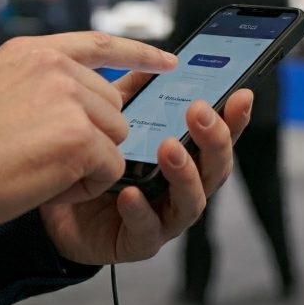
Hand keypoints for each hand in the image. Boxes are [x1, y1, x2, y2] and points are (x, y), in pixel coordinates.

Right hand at [0, 32, 176, 229]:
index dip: (137, 53)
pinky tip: (50, 185)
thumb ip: (36, 84)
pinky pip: (109, 168)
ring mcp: (70, 98)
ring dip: (88, 162)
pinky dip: (85, 186)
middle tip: (48, 157)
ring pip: (114, 136)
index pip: (99, 43)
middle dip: (92, 136)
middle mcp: (55, 66)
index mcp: (34, 51)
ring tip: (42, 169)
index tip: (166, 60)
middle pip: (111, 104)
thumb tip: (71, 102)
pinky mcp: (79, 137)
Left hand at [40, 74, 253, 265]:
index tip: (241, 94)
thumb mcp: (116, 123)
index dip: (234, 117)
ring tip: (169, 148)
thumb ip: (135, 96)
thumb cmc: (97, 163)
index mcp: (186, 155)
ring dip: (184, 173)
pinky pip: (148, 230)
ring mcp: (165, 217)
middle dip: (213, 139)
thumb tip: (153, 63)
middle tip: (198, 112)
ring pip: (192, 200)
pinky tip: (131, 194)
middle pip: (216, 167)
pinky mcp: (140, 241)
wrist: (62, 208)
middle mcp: (183, 187)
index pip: (220, 136)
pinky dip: (141, 211)